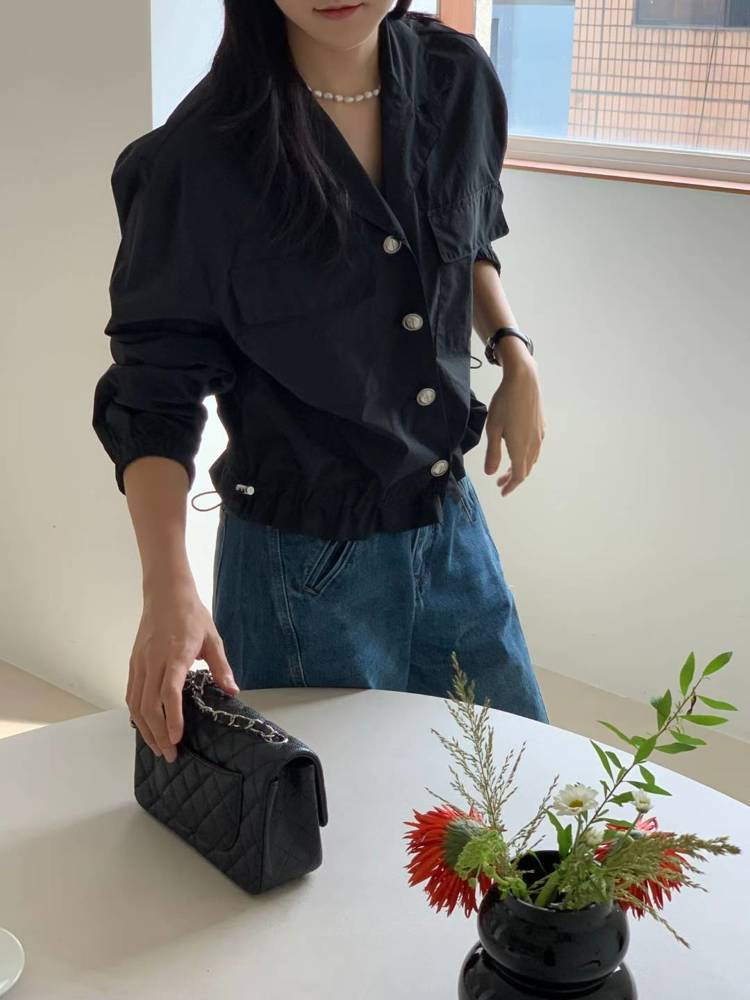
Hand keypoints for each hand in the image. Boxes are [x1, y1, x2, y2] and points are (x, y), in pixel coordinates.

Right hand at [126, 579, 239, 761]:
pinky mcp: (134, 663)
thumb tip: (232, 691)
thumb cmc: (191, 615)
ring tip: (157, 747)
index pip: (169, 692)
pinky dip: (136, 714)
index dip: (171, 717)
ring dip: (145, 728)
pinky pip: (131, 693)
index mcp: (175, 655)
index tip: (176, 738)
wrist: (166, 593)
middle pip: (149, 705)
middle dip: (158, 733)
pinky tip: (145, 726)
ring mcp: (140, 663)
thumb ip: (221, 667)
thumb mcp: (212, 639)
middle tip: (170, 754)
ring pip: (136, 703)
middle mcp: (153, 661)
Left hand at [484, 354, 545, 495]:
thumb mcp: (493, 429)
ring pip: (532, 459)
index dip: (510, 486)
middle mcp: (533, 445)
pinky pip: (535, 448)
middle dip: (513, 478)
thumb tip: (491, 473)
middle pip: (526, 469)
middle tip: (500, 481)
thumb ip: (493, 453)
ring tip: (508, 468)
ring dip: (520, 467)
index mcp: (520, 448)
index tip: (502, 491)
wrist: (523, 381)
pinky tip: (519, 449)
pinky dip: (526, 456)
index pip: (518, 475)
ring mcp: (539, 435)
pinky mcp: (541, 426)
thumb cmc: (504, 404)